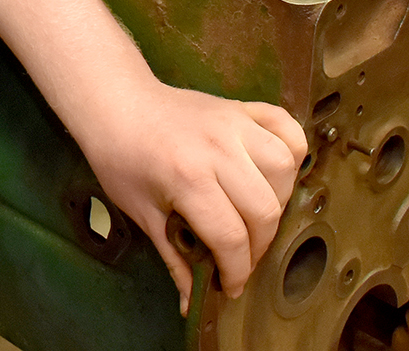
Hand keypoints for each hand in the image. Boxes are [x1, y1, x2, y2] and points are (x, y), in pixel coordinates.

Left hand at [73, 82, 307, 310]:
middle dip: (258, 246)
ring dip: (278, 201)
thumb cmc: (121, 159)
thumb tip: (190, 303)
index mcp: (187, 177)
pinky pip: (285, 128)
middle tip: (240, 256)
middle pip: (264, 209)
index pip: (230, 236)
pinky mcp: (242, 108)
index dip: (236, 271)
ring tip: (254, 214)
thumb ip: (174, 258)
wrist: (116, 104)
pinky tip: (274, 173)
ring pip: (282, 169)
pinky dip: (292, 152)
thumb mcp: (142, 213)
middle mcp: (217, 148)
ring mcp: (233, 123)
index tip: (231, 286)